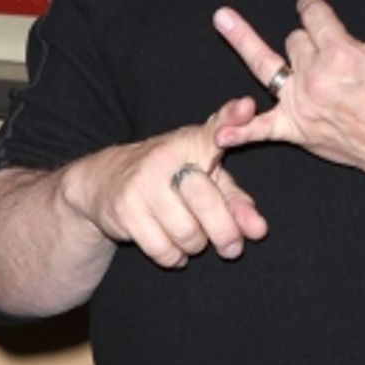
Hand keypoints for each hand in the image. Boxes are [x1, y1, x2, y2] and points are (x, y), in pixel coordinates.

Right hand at [61, 96, 267, 269]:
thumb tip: (259, 230)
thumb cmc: (170, 179)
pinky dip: (174, 257)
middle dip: (225, 234)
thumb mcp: (205, 179)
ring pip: (187, 233)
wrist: (105, 182)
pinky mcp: (125, 211)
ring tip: (192, 239)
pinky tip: (173, 248)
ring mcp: (142, 184)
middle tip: (232, 247)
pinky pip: (163, 250)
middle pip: (206, 202)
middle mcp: (166, 158)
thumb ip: (236, 201)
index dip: (231, 119)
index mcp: (191, 143)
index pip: (214, 131)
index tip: (247, 107)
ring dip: (196, 246)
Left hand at [211, 0, 364, 197]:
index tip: (308, 0)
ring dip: (251, 46)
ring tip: (222, 20)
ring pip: (270, 65)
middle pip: (294, 40)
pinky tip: (219, 131)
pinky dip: (240, 130)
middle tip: (323, 48)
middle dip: (306, 38)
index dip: (311, 3)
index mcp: (342, 54)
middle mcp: (317, 78)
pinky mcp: (298, 130)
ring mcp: (303, 105)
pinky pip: (261, 130)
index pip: (314, 16)